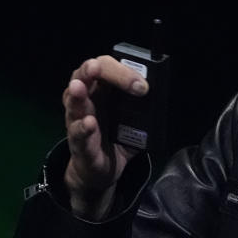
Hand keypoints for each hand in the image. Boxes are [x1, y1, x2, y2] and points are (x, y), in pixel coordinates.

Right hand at [62, 56, 147, 218]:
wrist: (102, 170)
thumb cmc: (118, 137)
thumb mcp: (136, 119)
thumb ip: (146, 108)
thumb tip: (164, 98)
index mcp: (102, 91)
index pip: (106, 68)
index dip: (120, 71)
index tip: (141, 84)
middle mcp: (87, 101)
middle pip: (83, 77)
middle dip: (91, 70)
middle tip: (96, 67)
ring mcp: (78, 122)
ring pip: (73, 104)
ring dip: (77, 95)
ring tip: (79, 87)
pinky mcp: (79, 146)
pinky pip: (77, 135)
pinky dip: (82, 129)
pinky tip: (88, 122)